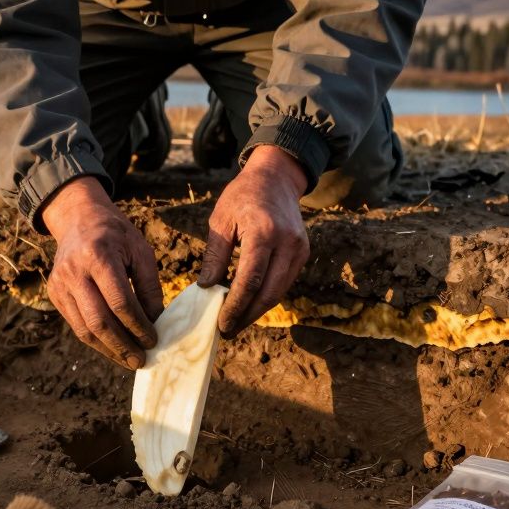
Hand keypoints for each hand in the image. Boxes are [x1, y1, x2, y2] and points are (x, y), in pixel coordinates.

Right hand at [41, 176, 163, 368]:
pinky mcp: (54, 294)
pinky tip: (113, 347)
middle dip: (123, 345)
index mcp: (98, 256)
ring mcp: (60, 284)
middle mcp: (74, 272)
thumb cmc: (116, 235)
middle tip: (141, 360)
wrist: (78, 218)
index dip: (138, 326)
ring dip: (109, 350)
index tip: (154, 340)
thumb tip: (156, 322)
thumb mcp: (140, 250)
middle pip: (99, 321)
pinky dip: (96, 341)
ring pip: (84, 329)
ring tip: (129, 360)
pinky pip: (76, 325)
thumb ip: (149, 286)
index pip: (120, 302)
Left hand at [198, 145, 309, 337]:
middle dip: (246, 316)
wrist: (276, 177)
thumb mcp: (220, 220)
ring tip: (235, 322)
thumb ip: (215, 256)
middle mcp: (286, 243)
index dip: (235, 307)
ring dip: (256, 311)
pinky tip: (248, 304)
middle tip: (226, 331)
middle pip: (268, 293)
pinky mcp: (303, 253)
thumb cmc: (242, 196)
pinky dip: (266, 297)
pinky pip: (284, 283)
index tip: (220, 323)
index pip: (250, 280)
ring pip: (278, 292)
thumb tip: (206, 290)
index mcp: (263, 232)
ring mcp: (299, 249)